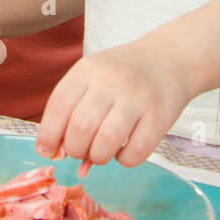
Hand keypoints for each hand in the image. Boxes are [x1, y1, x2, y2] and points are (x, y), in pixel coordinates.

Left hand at [35, 38, 190, 167]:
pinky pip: (135, 153)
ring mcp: (137, 98)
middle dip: (74, 149)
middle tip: (81, 150)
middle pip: (80, 128)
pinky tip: (125, 150)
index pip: (58, 106)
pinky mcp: (160, 116)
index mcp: (88, 69)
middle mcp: (111, 80)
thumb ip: (73, 109)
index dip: (48, 135)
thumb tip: (55, 153)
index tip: (48, 150)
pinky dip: (124, 160)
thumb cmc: (123, 74)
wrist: (171, 59)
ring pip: (105, 143)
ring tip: (101, 152)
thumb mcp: (94, 77)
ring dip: (97, 157)